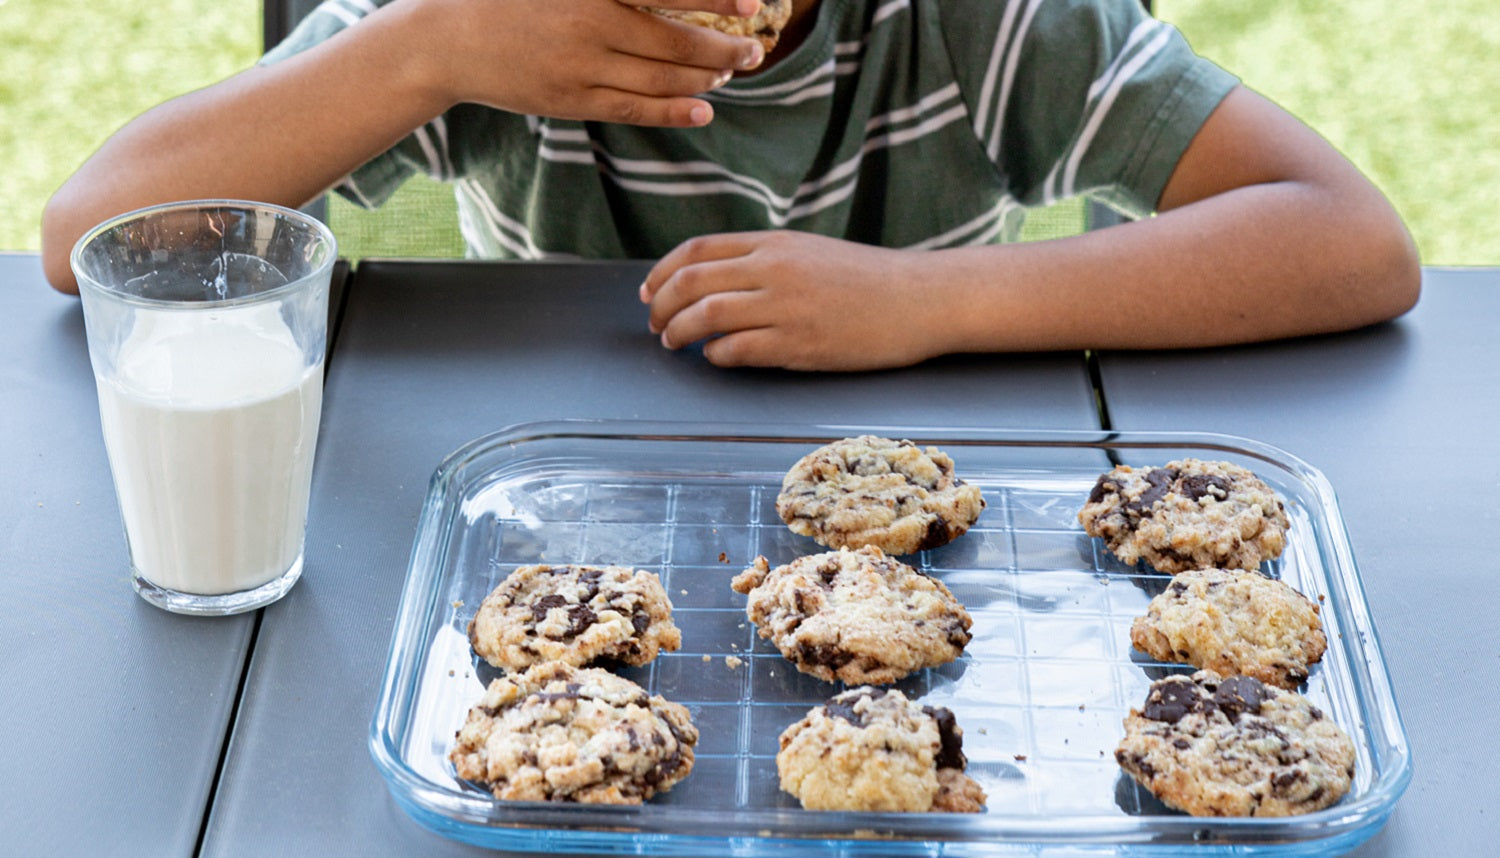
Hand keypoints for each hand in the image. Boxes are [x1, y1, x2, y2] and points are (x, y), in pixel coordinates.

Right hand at [420, 0, 766, 126]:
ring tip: (729, 72)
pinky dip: (673, 111)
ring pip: (661, 78)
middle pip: (675, 40)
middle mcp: (590, 23)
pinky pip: (634, 109)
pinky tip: (704, 110)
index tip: (755, 3)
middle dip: (724, 47)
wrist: (448, 37)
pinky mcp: (572, 100)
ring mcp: (581, 67)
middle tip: (753, 49)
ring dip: (704, 77)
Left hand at [641, 231, 948, 370]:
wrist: (917, 299)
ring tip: (674, 343)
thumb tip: (713, 280)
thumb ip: (762, 260)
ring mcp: (785, 307)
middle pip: (691, 283)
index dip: (661, 273)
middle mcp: (773, 270)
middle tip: (655, 326)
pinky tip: (716, 357)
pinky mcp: (799, 344)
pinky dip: (715, 355)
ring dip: (679, 332)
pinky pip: (736, 350)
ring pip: (706, 316)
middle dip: (661, 307)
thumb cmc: (866, 279)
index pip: (696, 251)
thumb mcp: (808, 252)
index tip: (648, 293)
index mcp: (773, 243)